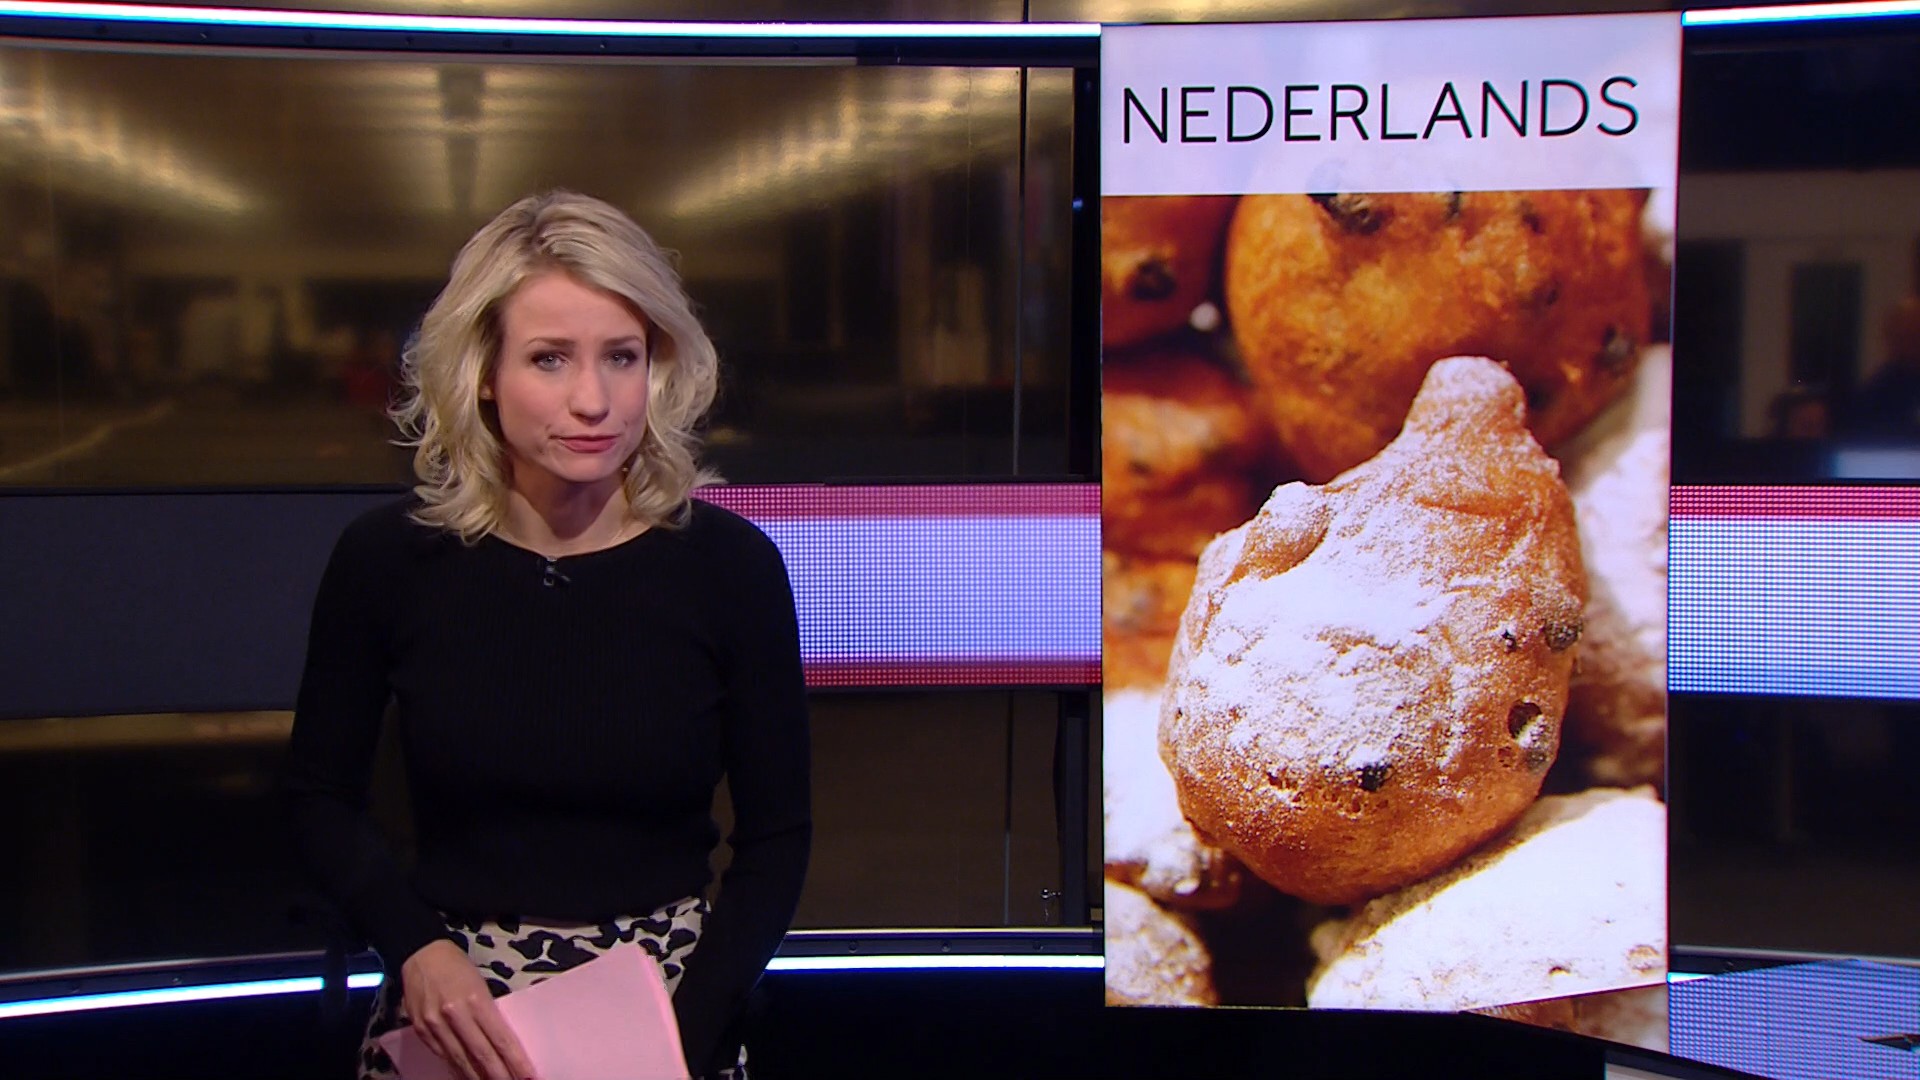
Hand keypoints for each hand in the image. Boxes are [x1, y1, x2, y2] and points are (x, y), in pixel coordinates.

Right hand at [399, 939, 536, 1079]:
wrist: (420, 954)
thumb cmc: (457, 966)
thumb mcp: (480, 984)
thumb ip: (487, 1013)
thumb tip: (500, 1043)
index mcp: (475, 1000)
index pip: (500, 1038)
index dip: (515, 1060)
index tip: (528, 1074)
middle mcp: (455, 1015)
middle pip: (482, 1054)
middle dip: (499, 1075)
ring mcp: (435, 1025)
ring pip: (461, 1060)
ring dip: (478, 1078)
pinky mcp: (421, 1031)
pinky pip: (443, 1056)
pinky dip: (456, 1069)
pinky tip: (467, 1078)